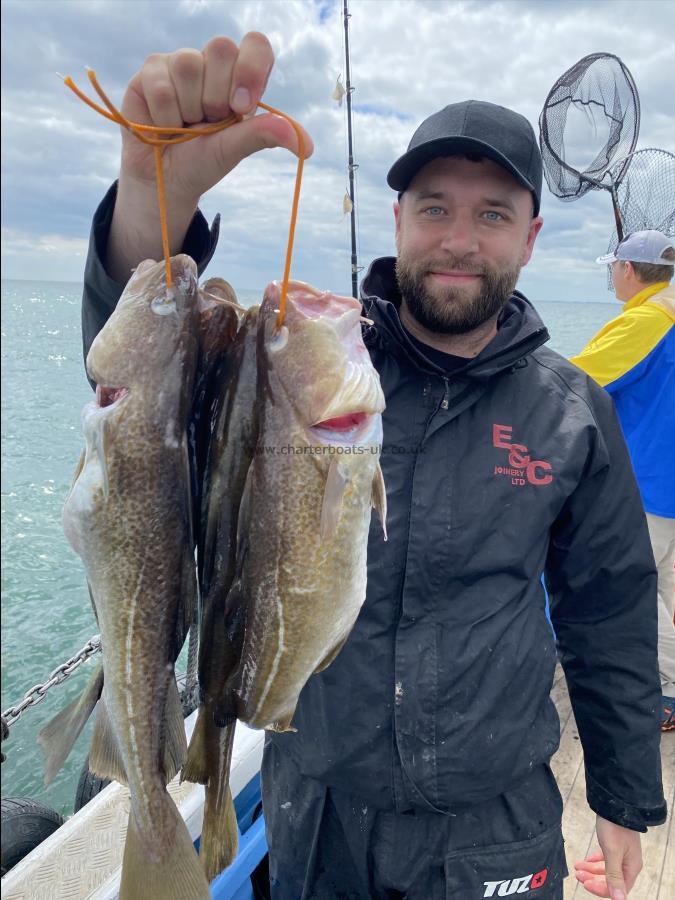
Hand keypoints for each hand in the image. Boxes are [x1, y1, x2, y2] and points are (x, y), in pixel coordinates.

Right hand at [108, 33, 313, 279]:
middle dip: (216, 96)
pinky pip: (161, 84)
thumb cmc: (203, 160)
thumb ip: (264, 135)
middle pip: (221, 48)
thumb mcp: (235, 149)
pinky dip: (165, 116)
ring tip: (184, 125)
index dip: (250, 70)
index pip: (256, 45)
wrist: (165, 178)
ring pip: (188, 64)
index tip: (240, 107)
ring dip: (188, 109)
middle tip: (208, 121)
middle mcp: (211, 63)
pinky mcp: (151, 72)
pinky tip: (164, 125)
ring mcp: (179, 63)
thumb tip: (305, 144)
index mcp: (239, 77)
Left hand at [574, 816, 642, 898]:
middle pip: (610, 880)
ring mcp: (622, 854)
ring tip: (577, 866)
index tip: (585, 883)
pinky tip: (587, 859)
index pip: (617, 889)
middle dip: (593, 879)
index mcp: (631, 867)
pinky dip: (595, 860)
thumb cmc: (614, 826)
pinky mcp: (616, 845)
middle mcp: (629, 863)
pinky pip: (605, 859)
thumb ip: (614, 876)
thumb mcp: (612, 852)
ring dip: (591, 870)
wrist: (615, 802)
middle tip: (578, 875)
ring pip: (606, 869)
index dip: (600, 889)